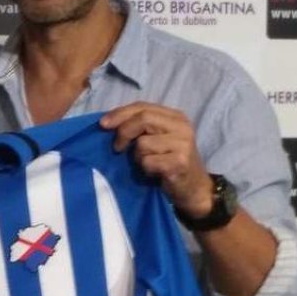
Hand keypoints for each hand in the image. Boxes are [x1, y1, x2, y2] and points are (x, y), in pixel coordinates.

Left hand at [100, 102, 214, 216]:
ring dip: (137, 157)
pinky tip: (154, 173)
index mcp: (175, 116)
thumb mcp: (157, 138)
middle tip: (117, 148)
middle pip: (143, 119)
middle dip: (124, 132)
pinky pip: (148, 162)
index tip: (103, 124)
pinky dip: (145, 169)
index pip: (142, 106)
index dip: (120, 113)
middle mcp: (182, 127)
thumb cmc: (169, 162)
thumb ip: (140, 127)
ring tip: (147, 163)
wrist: (193, 189)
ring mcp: (183, 144)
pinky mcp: (180, 163)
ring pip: (143, 143)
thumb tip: (108, 122)